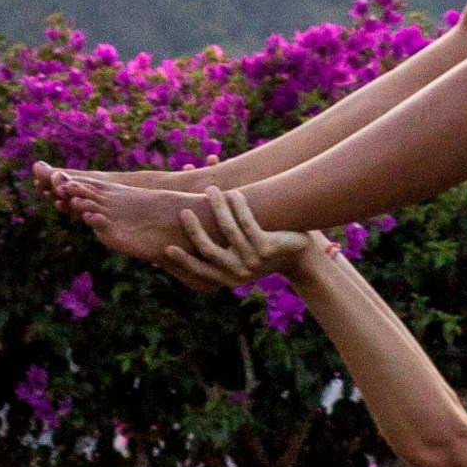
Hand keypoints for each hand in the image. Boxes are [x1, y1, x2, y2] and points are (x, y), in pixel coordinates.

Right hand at [166, 188, 327, 291]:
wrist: (301, 255)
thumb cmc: (264, 251)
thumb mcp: (239, 254)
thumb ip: (217, 251)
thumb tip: (184, 241)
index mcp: (228, 278)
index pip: (199, 270)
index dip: (182, 261)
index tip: (165, 249)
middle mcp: (238, 273)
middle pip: (209, 250)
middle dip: (194, 230)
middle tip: (183, 211)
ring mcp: (253, 261)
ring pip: (229, 231)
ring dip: (217, 207)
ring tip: (210, 189)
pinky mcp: (267, 248)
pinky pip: (248, 224)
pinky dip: (239, 206)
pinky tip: (234, 191)